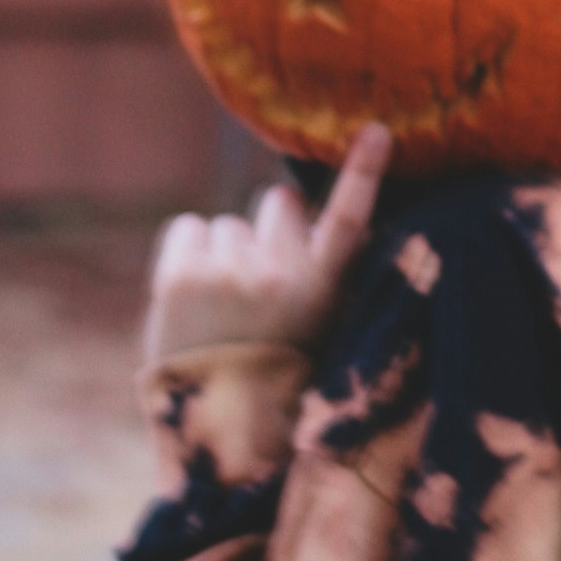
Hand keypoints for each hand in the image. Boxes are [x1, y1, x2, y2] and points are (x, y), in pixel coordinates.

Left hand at [142, 124, 392, 365]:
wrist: (217, 431)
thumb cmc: (270, 375)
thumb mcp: (317, 326)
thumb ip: (314, 272)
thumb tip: (295, 206)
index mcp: (325, 291)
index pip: (349, 219)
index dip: (363, 172)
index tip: (377, 129)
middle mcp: (282, 275)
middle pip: (278, 202)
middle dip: (271, 228)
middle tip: (261, 282)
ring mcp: (229, 273)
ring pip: (231, 224)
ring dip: (227, 253)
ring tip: (223, 307)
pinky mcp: (182, 276)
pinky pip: (189, 228)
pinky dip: (189, 253)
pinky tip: (193, 295)